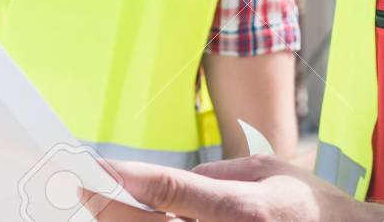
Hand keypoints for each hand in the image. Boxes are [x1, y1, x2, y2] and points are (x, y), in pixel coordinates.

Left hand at [83, 155, 383, 221]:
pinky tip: (130, 219)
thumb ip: (207, 179)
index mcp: (244, 211)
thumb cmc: (304, 204)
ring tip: (101, 203)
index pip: (170, 192)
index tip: (89, 166)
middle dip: (107, 207)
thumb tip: (154, 185)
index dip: (123, 179)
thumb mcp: (262, 172)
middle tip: (79, 185)